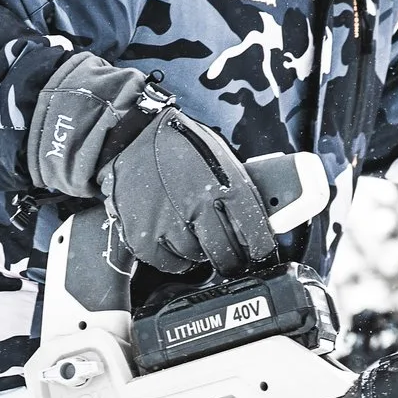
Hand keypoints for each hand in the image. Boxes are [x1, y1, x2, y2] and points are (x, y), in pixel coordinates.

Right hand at [103, 101, 286, 274]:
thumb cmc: (182, 146)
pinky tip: (172, 238)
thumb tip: (262, 222)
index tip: (258, 252)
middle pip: (226, 256)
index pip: (255, 236)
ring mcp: (167, 223)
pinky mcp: (142, 234)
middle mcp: (197, 207)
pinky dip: (172, 256)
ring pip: (195, 259)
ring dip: (197, 251)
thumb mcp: (221, 160)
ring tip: (191, 230)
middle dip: (232, 259)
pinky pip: (167, 262)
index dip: (260, 250)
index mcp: (225, 186)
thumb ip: (240, 193)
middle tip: (230, 256)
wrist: (134, 135)